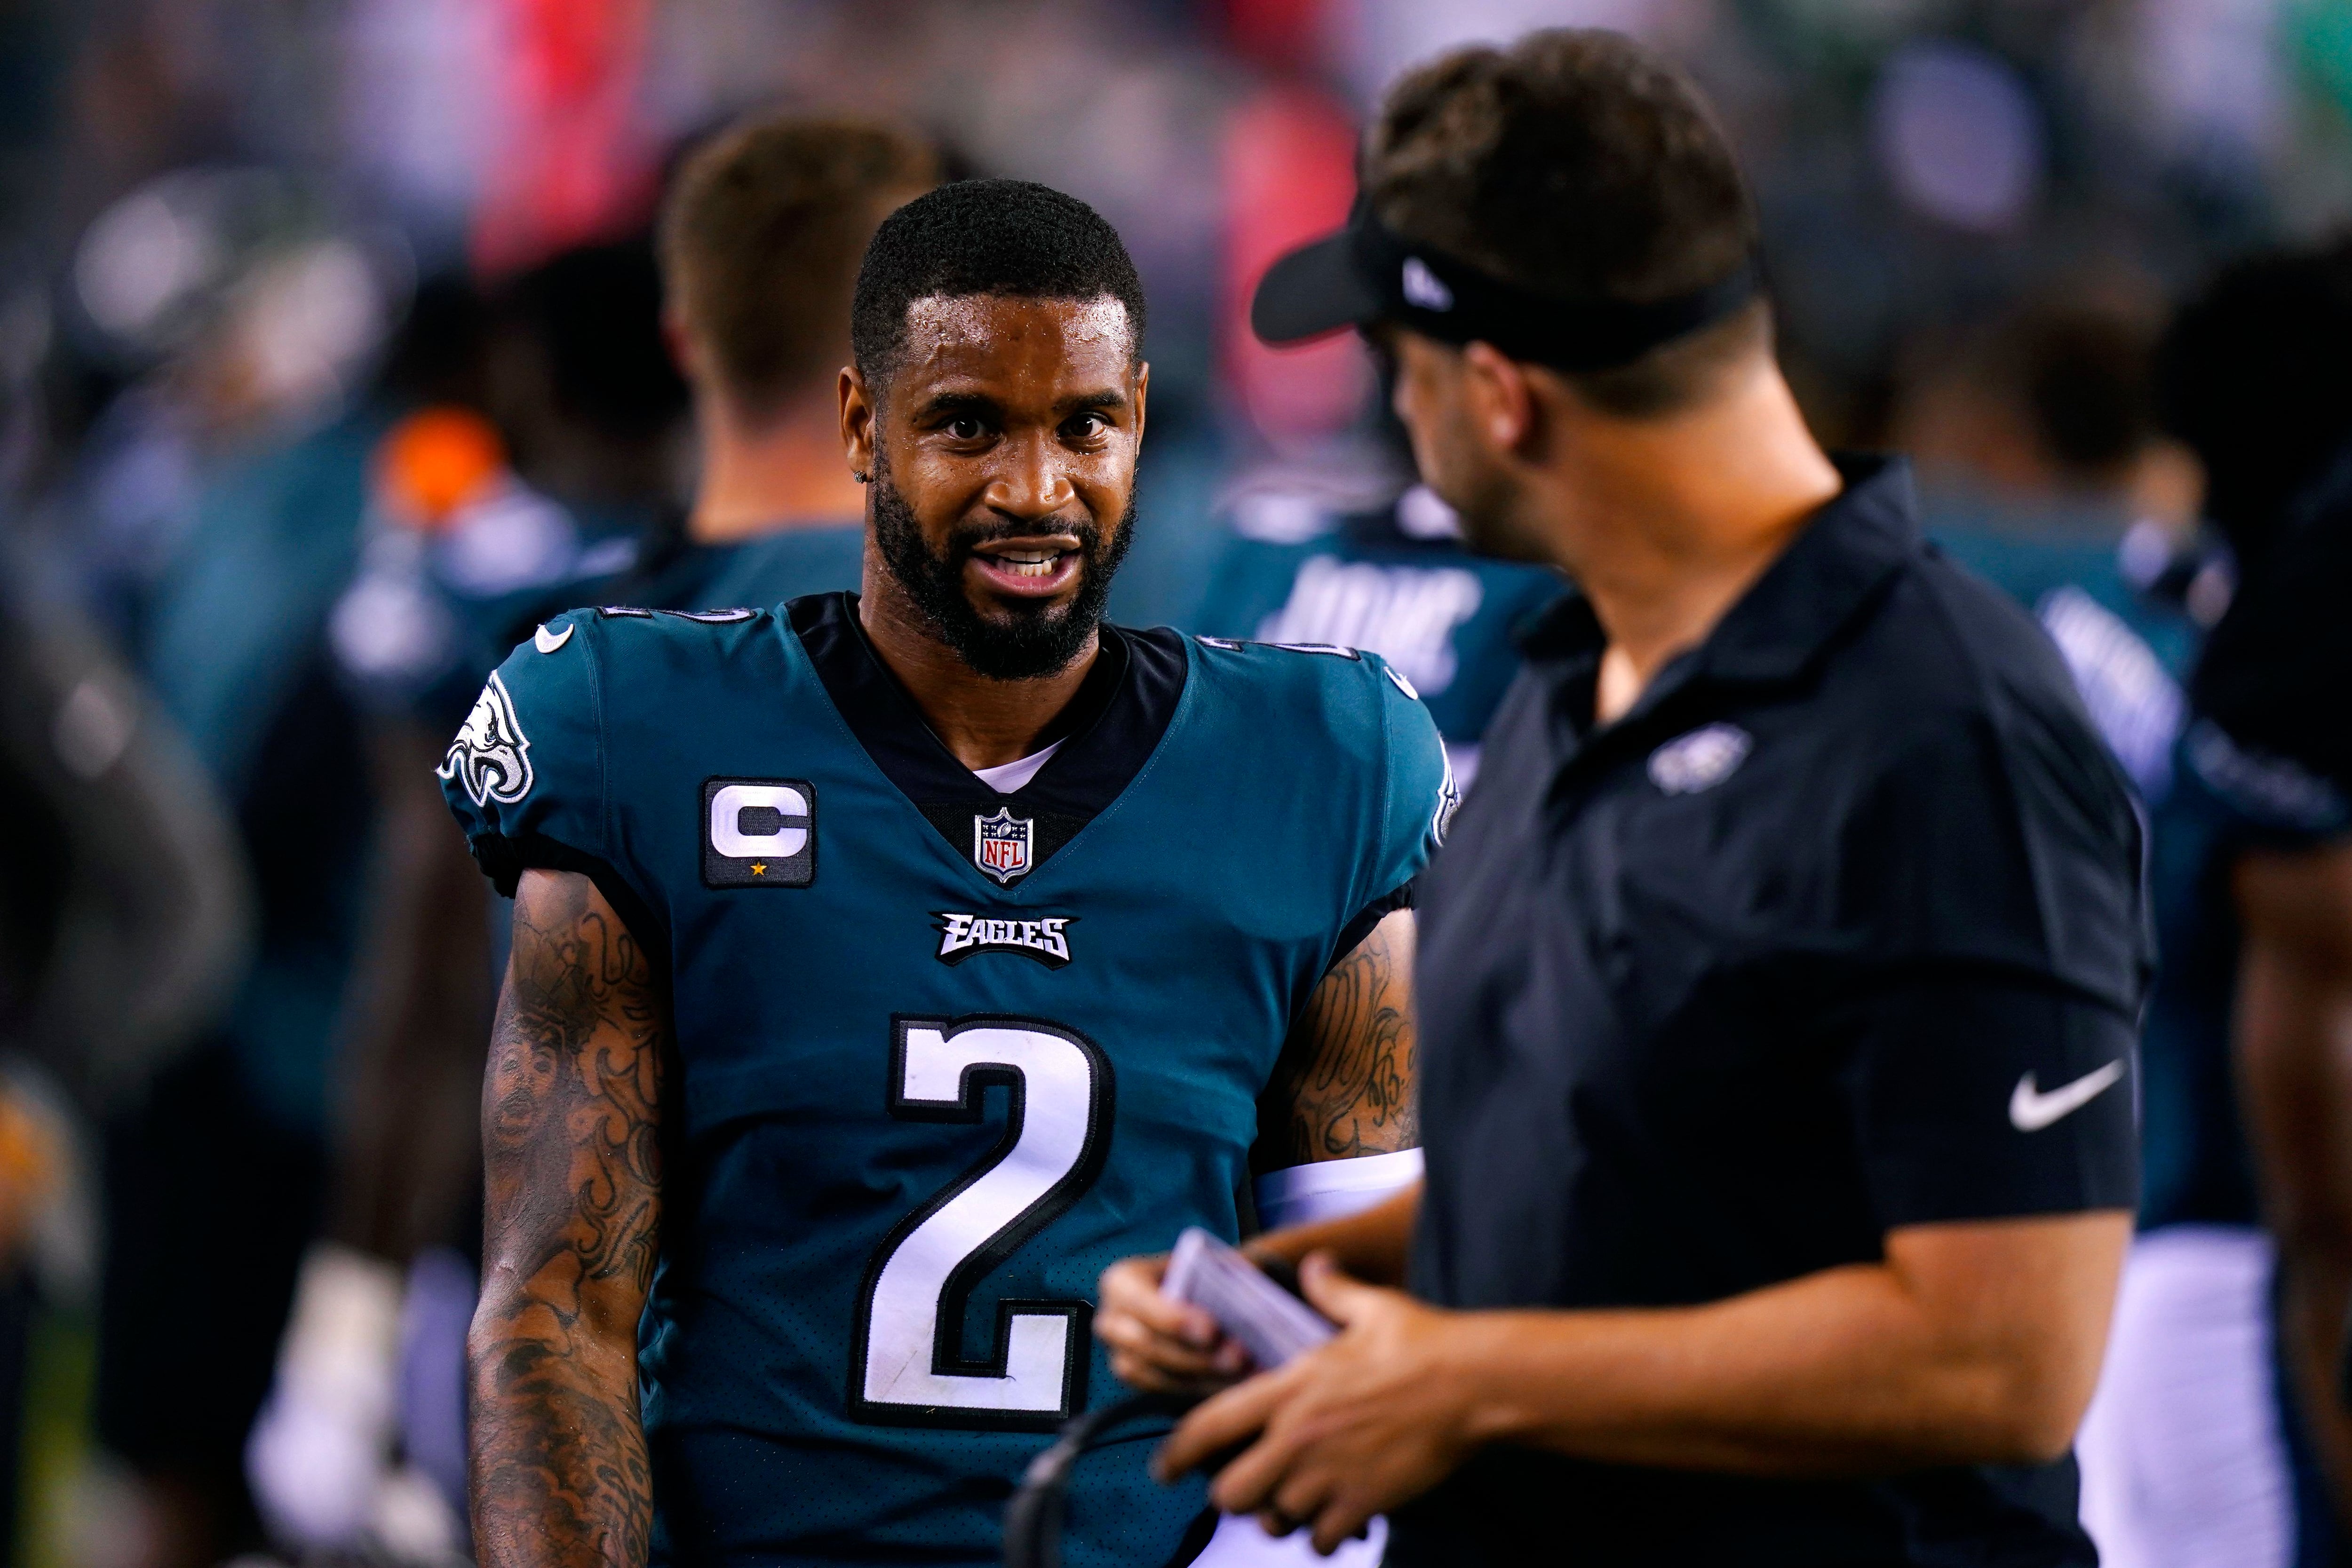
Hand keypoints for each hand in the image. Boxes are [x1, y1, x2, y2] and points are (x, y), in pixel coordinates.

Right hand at [1096, 1252, 1252, 1391]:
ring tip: (1244, 1374)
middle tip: (1238, 1358)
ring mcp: (1120, 1356)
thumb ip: (1223, 1271)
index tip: (1212, 1330)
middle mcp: (1111, 1321)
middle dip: (1196, 1356)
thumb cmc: (1200, 1275)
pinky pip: (1164, 1395)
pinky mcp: (1137, 1383)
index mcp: (1121, 1281)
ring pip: (1156, 1376)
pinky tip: (1233, 1387)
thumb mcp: (1207, 1262)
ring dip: (1203, 1378)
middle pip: (1148, 1347)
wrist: (1192, 1297)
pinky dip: (1199, 1392)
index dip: (1173, 1318)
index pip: (1139, 1301)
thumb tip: (1247, 1296)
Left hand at [1153, 1253, 1480, 1554]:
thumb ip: (1330, 1290)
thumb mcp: (1369, 1306)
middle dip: (1233, 1494)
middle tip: (1249, 1485)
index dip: (1177, 1454)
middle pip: (1230, 1492)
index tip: (1163, 1470)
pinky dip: (1323, 1535)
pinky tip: (1336, 1516)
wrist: (1472, 1383)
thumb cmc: (1421, 1340)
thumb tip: (1314, 1266)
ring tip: (1296, 1500)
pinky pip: (1322, 1540)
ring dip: (1280, 1515)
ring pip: (1274, 1520)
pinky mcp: (1363, 1501)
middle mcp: (1298, 1436)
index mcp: (1290, 1387)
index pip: (1209, 1426)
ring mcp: (1329, 1474)